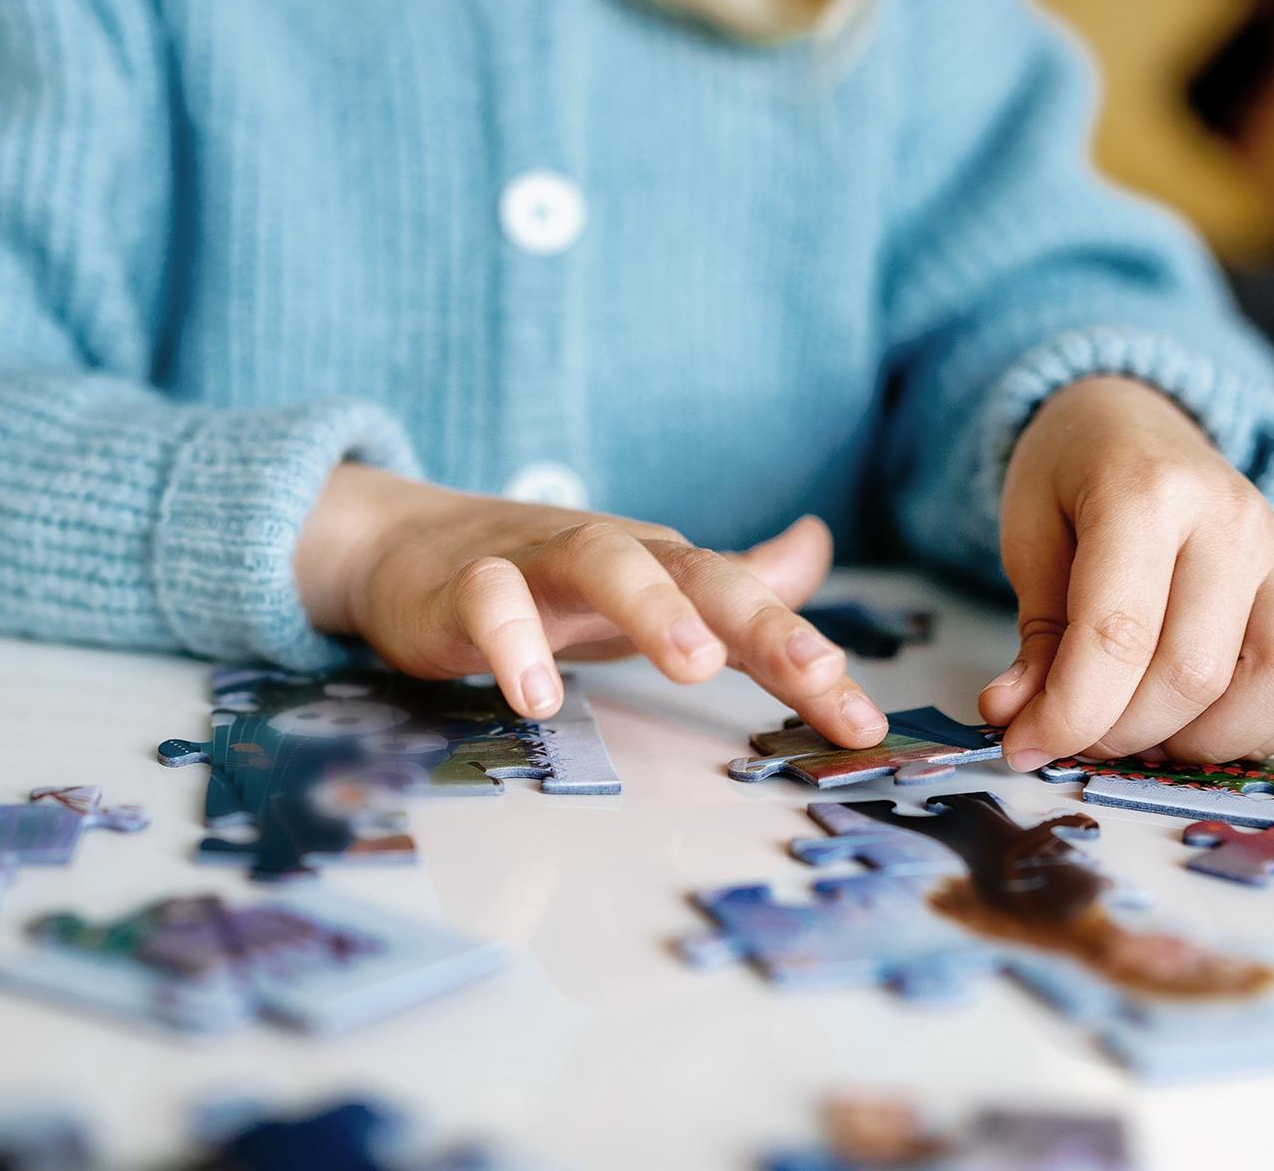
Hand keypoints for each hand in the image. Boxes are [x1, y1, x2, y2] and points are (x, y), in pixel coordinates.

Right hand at [294, 464, 886, 744]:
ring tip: (694, 666)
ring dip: (652, 605)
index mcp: (661, 567)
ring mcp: (536, 563)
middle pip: (692, 568)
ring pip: (599, 559)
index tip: (863, 728)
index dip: (807, 656)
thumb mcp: (647, 585)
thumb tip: (817, 546)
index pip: (746, 603)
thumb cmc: (546, 581)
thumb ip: (731, 581)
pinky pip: (489, 600)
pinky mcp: (462, 586)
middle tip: (813, 674)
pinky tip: (537, 699)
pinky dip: (515, 640)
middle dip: (757, 618)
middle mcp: (612, 555)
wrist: (409, 550)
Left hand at [982, 376, 1273, 770]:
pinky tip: (1188, 720)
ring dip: (1192, 741)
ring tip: (1132, 729)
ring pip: (1269, 689)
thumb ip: (1036, 633)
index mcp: (1146, 492)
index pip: (1119, 634)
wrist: (1134, 421)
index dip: (1071, 711)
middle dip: (1119, 732)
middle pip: (1190, 674)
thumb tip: (1016, 717)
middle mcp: (1231, 522)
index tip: (1026, 745)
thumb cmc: (1072, 477)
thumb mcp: (1029, 535)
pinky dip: (1250, 730)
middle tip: (1071, 734)